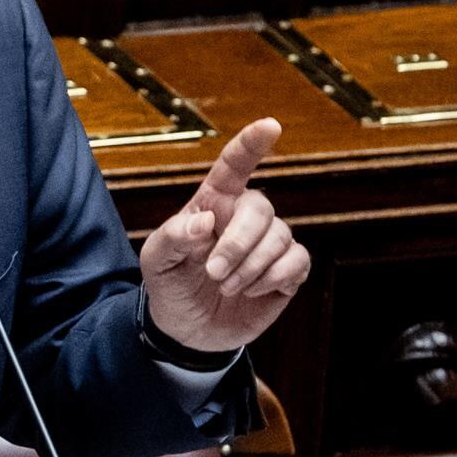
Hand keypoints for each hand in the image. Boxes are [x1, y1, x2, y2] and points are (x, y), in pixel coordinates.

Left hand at [138, 118, 308, 351]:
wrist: (188, 330)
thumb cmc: (171, 284)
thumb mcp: (157, 261)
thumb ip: (173, 237)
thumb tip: (205, 221)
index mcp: (214, 203)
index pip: (234, 166)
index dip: (251, 144)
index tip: (270, 126)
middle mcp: (245, 216)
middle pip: (261, 208)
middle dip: (240, 243)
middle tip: (215, 272)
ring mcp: (269, 242)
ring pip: (280, 238)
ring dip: (251, 268)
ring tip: (228, 287)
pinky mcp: (287, 270)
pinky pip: (299, 261)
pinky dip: (274, 278)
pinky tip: (253, 291)